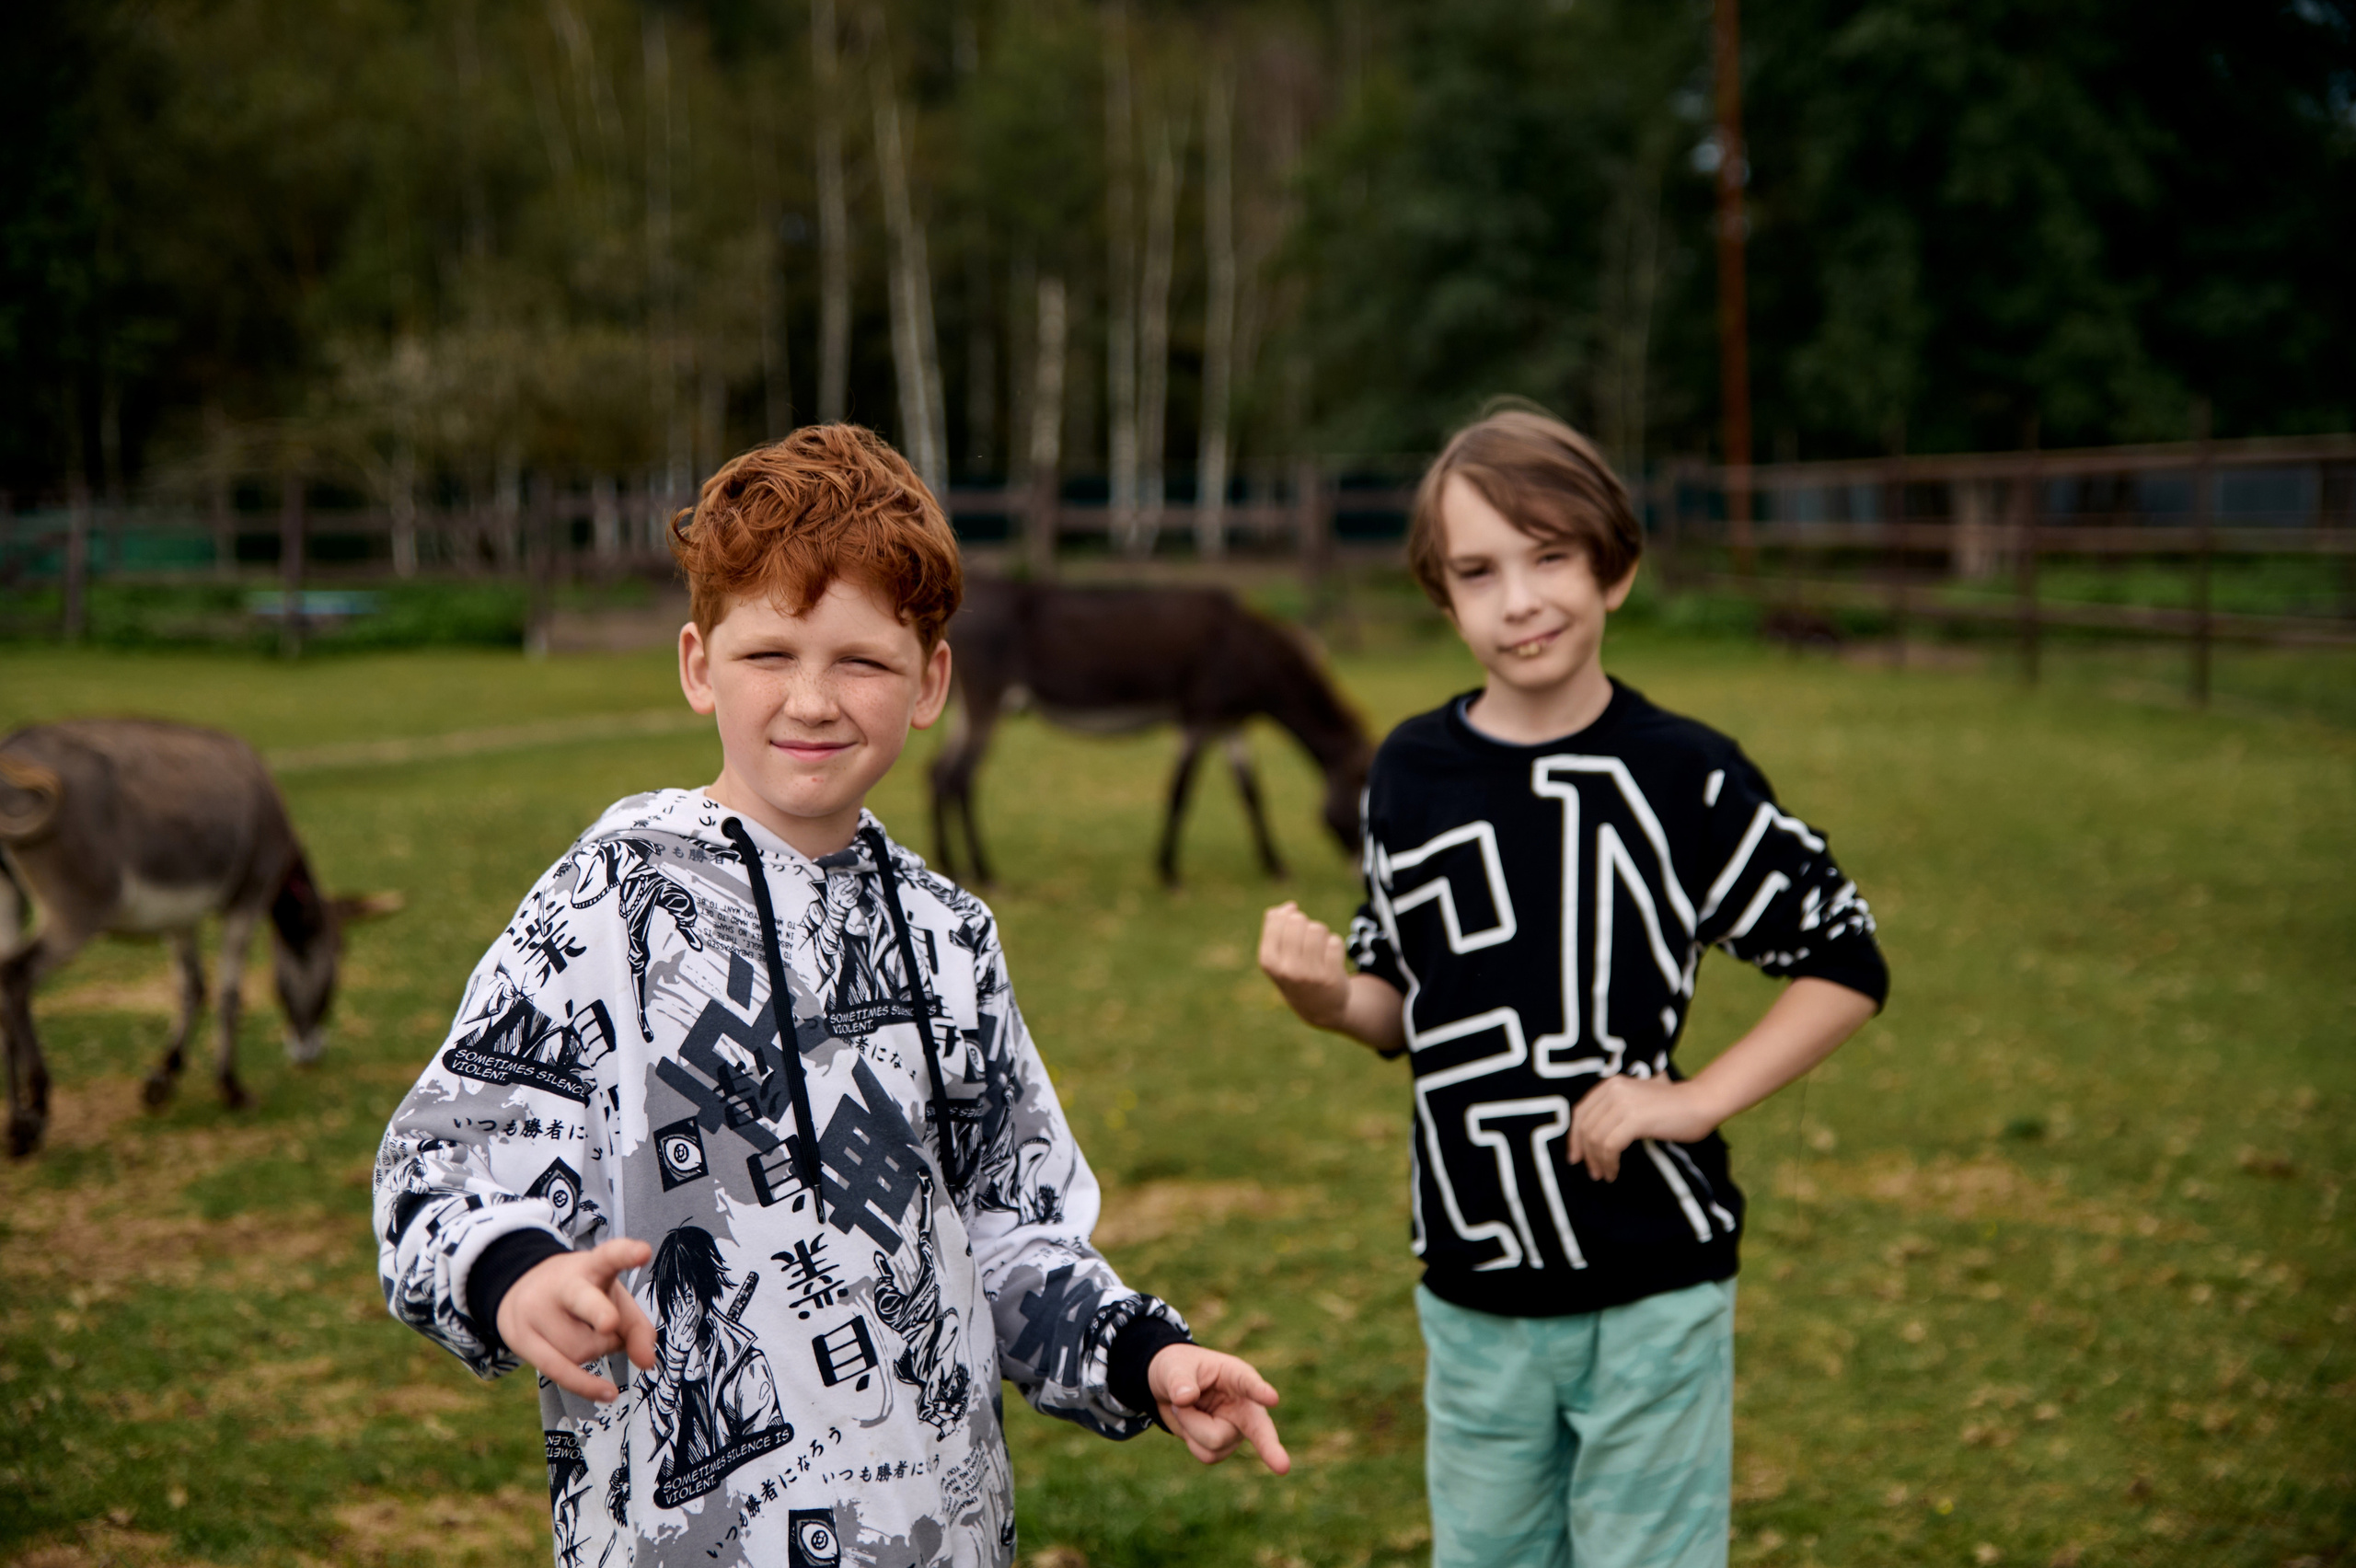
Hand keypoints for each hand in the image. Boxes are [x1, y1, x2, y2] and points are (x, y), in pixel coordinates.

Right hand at [494, 1237, 658, 1401]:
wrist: (522, 1289)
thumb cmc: (582, 1297)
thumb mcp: (613, 1301)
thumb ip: (638, 1329)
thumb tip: (647, 1363)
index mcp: (591, 1267)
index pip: (609, 1256)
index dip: (625, 1253)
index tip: (643, 1252)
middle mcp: (561, 1284)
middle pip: (583, 1300)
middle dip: (598, 1311)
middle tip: (610, 1323)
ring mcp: (536, 1310)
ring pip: (580, 1349)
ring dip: (598, 1352)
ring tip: (591, 1336)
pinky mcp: (521, 1338)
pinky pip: (558, 1370)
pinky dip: (586, 1385)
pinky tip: (609, 1393)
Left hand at [1147, 1343, 1290, 1474]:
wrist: (1168, 1391)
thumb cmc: (1178, 1370)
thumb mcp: (1173, 1368)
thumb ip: (1179, 1381)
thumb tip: (1184, 1399)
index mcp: (1235, 1376)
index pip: (1248, 1384)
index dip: (1260, 1391)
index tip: (1272, 1398)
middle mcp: (1243, 1405)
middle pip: (1259, 1430)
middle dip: (1270, 1448)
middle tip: (1283, 1467)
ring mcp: (1237, 1429)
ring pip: (1214, 1443)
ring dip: (1191, 1427)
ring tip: (1184, 1408)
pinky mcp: (1225, 1446)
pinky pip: (1206, 1455)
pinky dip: (1191, 1440)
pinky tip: (1191, 1425)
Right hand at [1259, 902, 1350, 1029]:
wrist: (1320, 1009)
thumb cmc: (1296, 974)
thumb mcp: (1277, 955)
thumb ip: (1275, 926)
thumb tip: (1290, 906)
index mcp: (1268, 961)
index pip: (1277, 918)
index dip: (1288, 917)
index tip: (1292, 931)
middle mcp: (1286, 969)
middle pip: (1298, 920)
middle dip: (1305, 924)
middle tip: (1307, 943)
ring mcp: (1309, 974)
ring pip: (1318, 928)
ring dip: (1321, 934)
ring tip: (1319, 950)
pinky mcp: (1331, 976)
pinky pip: (1335, 942)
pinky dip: (1334, 946)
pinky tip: (1330, 960)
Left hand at [1566, 1076, 1723, 1182]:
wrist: (1700, 1103)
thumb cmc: (1672, 1107)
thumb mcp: (1635, 1101)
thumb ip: (1614, 1110)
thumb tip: (1591, 1138)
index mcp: (1610, 1084)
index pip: (1580, 1112)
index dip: (1574, 1137)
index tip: (1576, 1157)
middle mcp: (1613, 1089)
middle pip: (1585, 1126)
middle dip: (1585, 1153)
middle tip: (1592, 1172)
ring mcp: (1623, 1102)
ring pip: (1595, 1138)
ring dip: (1598, 1161)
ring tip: (1605, 1175)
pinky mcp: (1634, 1118)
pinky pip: (1610, 1145)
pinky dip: (1609, 1162)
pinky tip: (1615, 1171)